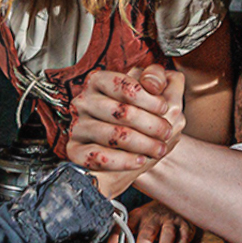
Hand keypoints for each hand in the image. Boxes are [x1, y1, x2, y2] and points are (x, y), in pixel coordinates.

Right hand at [68, 65, 185, 186]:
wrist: (128, 162)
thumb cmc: (142, 125)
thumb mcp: (155, 98)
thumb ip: (158, 80)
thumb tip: (152, 83)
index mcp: (100, 82)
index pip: (125, 86)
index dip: (149, 99)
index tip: (164, 108)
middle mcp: (84, 102)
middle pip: (121, 112)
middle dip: (151, 124)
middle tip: (166, 133)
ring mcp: (77, 126)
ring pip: (113, 135)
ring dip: (143, 144)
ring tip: (159, 149)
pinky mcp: (75, 151)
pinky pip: (99, 157)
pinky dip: (124, 161)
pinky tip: (140, 161)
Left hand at [99, 200, 200, 242]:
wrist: (176, 197)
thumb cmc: (152, 216)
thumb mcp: (137, 221)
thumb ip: (123, 237)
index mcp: (137, 216)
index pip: (123, 230)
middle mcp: (153, 217)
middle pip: (147, 233)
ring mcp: (170, 220)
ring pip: (167, 234)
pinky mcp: (186, 225)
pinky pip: (184, 235)